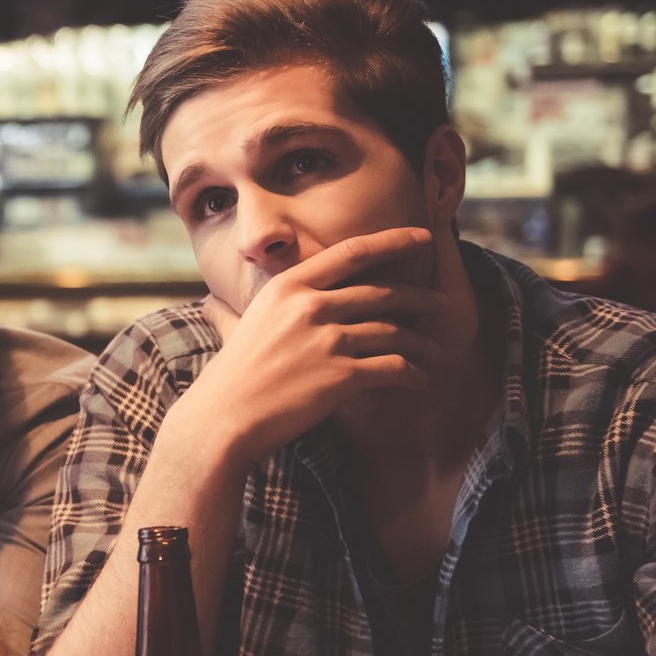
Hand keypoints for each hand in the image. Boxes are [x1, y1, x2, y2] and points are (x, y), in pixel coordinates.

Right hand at [181, 227, 445, 465]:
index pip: (352, 251)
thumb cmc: (230, 377)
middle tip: (441, 303)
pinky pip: (392, 367)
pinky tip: (418, 379)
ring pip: (393, 331)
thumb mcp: (237, 326)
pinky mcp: (340, 375)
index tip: (422, 238)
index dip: (393, 241)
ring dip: (420, 343)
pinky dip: (412, 373)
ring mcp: (327, 339)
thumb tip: (214, 302)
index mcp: (289, 286)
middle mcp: (311, 305)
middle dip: (420, 297)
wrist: (225, 418)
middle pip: (382, 292)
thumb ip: (241, 308)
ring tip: (434, 352)